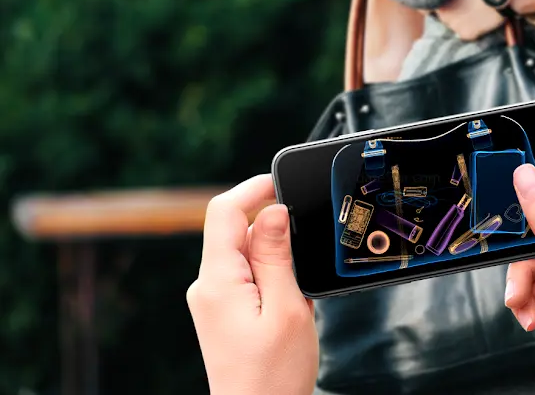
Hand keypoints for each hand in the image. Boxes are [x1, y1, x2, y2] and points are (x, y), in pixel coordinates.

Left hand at [186, 175, 317, 394]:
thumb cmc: (273, 375)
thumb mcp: (286, 308)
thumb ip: (276, 255)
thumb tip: (272, 211)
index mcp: (217, 281)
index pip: (223, 211)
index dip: (252, 189)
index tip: (281, 182)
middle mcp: (207, 286)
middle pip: (236, 232)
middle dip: (274, 235)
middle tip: (303, 262)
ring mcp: (213, 300)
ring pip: (245, 256)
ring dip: (276, 262)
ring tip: (295, 298)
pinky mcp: (222, 311)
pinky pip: (247, 277)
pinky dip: (272, 280)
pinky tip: (288, 307)